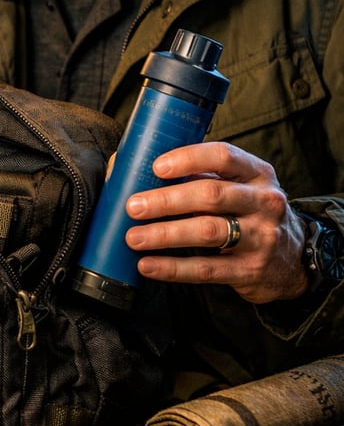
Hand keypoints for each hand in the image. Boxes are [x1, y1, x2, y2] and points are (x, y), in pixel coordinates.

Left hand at [124, 141, 308, 303]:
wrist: (293, 260)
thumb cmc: (247, 212)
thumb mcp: (237, 187)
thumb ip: (197, 176)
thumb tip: (132, 169)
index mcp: (256, 173)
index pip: (223, 155)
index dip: (188, 159)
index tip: (156, 167)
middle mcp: (264, 201)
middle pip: (211, 195)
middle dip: (166, 200)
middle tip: (133, 206)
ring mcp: (261, 237)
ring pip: (208, 231)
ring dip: (165, 234)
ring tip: (133, 237)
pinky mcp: (251, 270)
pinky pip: (207, 269)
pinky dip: (173, 268)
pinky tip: (147, 265)